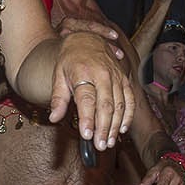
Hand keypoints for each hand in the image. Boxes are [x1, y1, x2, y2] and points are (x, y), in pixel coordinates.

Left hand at [49, 31, 134, 148]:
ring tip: (109, 143)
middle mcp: (102, 74)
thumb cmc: (70, 60)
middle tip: (100, 146)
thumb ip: (58, 98)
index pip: (86, 99)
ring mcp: (116, 77)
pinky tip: (122, 129)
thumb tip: (54, 118)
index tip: (86, 136)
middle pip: (105, 105)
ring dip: (115, 126)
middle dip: (104, 128)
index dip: (87, 119)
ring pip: (120, 105)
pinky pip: (130, 99)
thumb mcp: (58, 75)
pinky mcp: (124, 79)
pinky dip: (128, 116)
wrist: (87, 39)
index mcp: (83, 72)